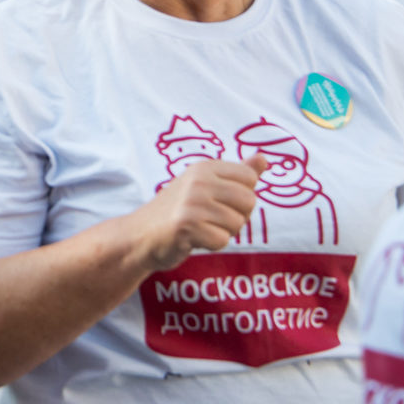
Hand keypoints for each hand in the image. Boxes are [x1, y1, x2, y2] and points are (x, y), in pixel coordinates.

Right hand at [130, 155, 267, 270]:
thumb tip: (264, 158)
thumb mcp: (205, 185)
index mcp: (205, 167)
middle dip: (236, 216)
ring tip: (200, 228)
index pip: (250, 177)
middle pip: (249, 201)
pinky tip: (194, 239)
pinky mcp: (186, 226)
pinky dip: (211, 244)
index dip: (241, 195)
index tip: (219, 201)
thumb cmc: (177, 211)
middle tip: (211, 218)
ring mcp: (192, 203)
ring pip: (237, 223)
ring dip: (223, 232)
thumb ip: (236, 172)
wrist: (139, 235)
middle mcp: (198, 181)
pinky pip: (222, 240)